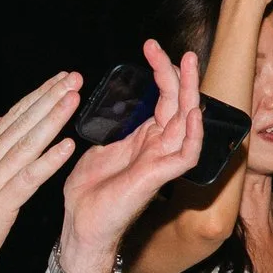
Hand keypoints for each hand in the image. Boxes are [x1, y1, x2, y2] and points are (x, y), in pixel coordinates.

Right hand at [0, 72, 84, 272]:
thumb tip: (2, 122)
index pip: (15, 116)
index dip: (39, 95)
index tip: (62, 79)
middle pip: (23, 122)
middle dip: (50, 98)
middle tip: (74, 78)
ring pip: (27, 143)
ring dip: (52, 119)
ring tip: (73, 100)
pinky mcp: (0, 203)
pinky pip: (28, 178)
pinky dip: (48, 160)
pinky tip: (67, 146)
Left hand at [61, 39, 210, 259]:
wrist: (80, 224)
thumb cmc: (88, 195)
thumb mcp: (98, 152)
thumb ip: (113, 135)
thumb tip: (108, 119)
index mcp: (144, 140)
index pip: (163, 100)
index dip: (162, 74)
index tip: (151, 48)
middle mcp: (158, 148)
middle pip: (179, 105)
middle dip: (180, 76)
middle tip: (180, 50)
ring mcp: (161, 162)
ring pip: (188, 123)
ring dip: (190, 93)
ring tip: (187, 66)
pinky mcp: (159, 177)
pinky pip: (187, 153)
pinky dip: (192, 133)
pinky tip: (191, 113)